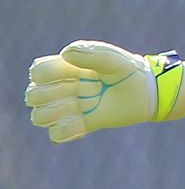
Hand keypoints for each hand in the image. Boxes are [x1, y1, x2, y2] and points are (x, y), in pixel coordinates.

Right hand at [25, 41, 184, 142]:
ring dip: (57, 114)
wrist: (147, 94)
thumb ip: (91, 54)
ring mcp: (69, 108)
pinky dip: (66, 131)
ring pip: (38, 117)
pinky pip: (55, 135)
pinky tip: (84, 125)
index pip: (37, 72)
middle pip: (32, 96)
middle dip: (56, 95)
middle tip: (88, 92)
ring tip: (81, 110)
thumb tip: (64, 55)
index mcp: (64, 68)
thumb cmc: (129, 72)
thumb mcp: (113, 59)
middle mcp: (61, 88)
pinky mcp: (80, 125)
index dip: (52, 75)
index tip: (80, 75)